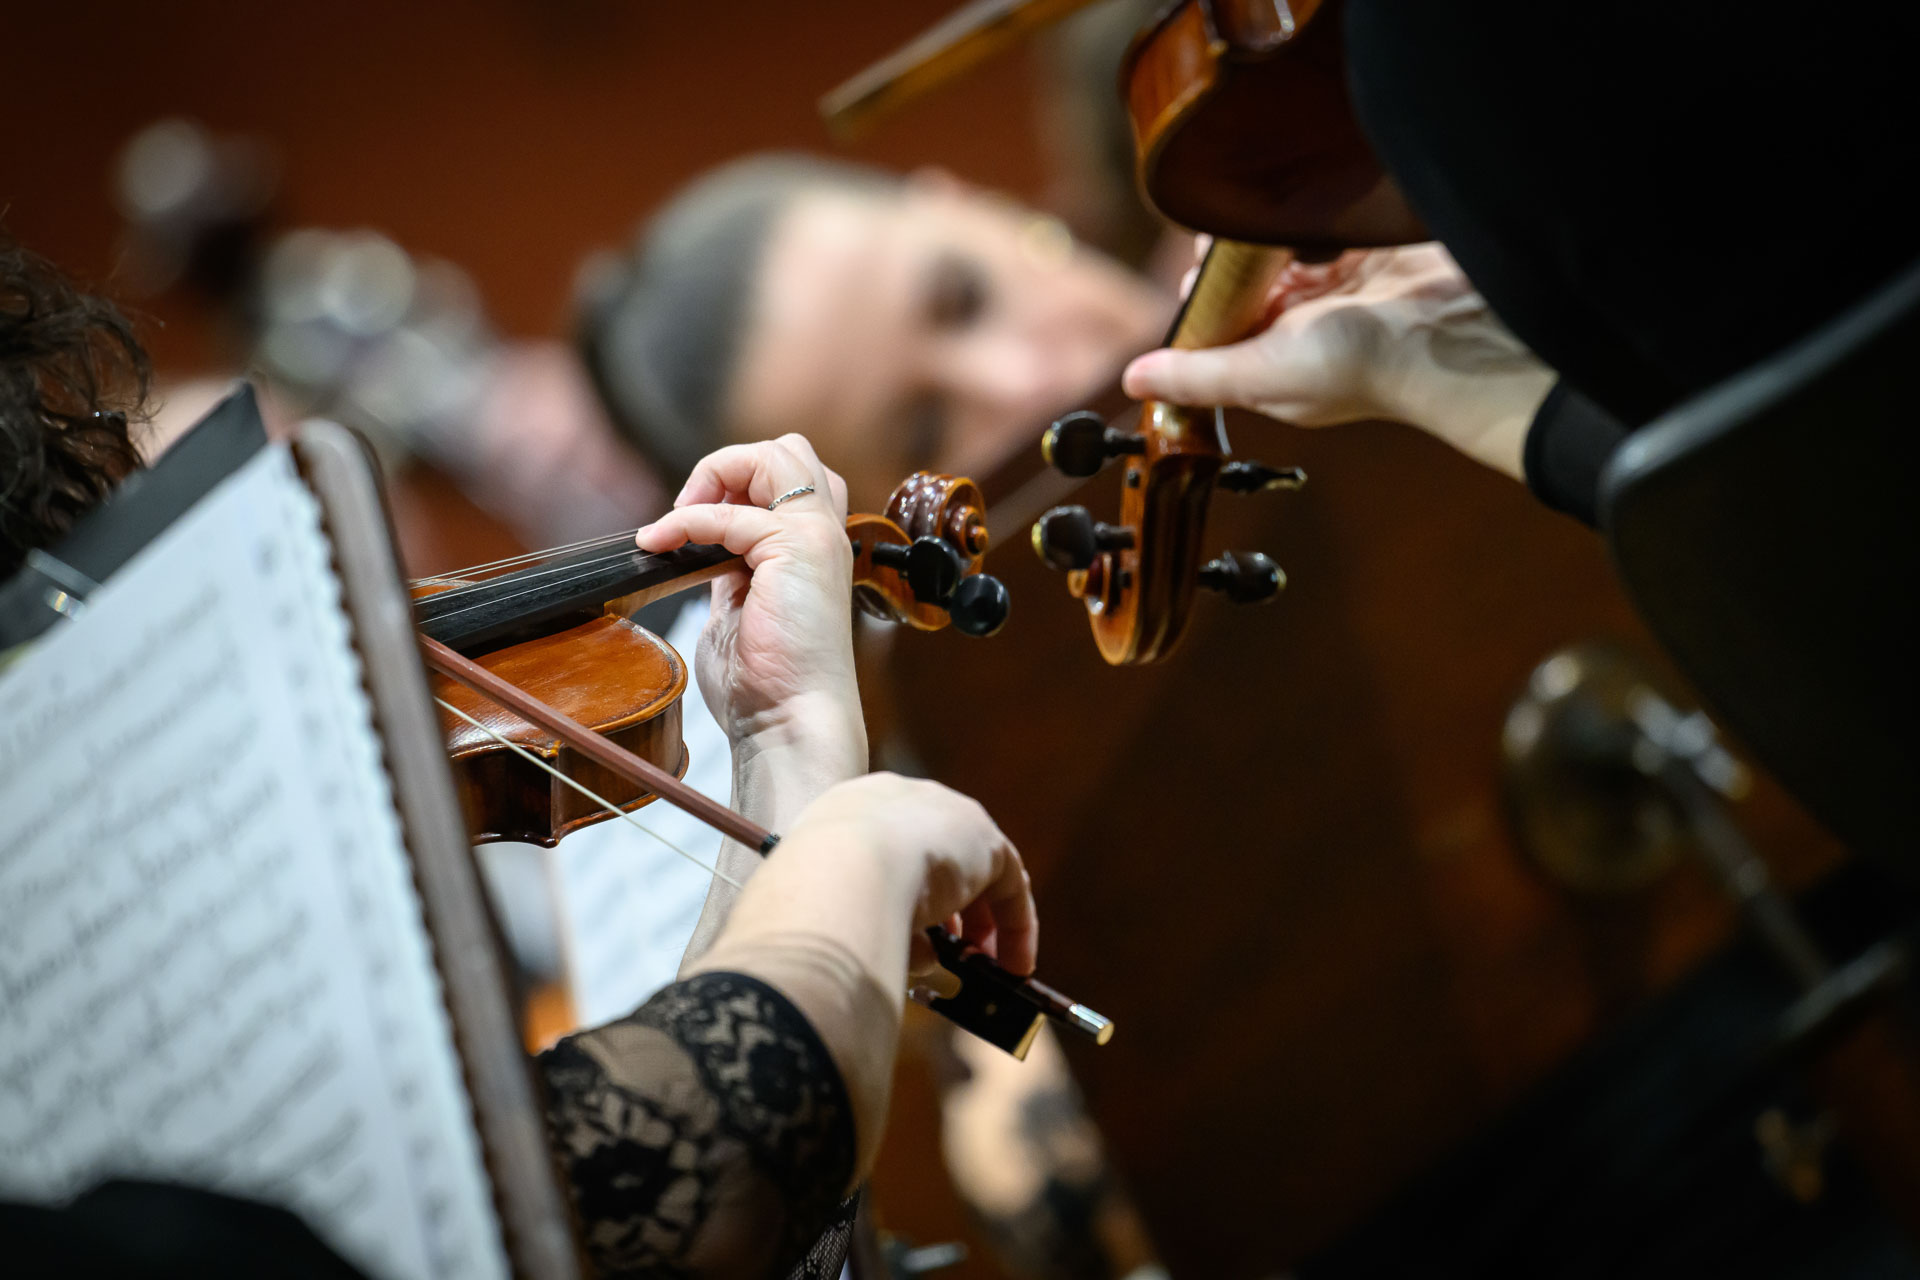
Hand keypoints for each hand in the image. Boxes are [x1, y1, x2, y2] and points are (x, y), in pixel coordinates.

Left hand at [635, 435, 859, 750]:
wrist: (788, 722)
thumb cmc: (765, 686)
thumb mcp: (736, 612)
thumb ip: (727, 573)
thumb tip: (695, 550)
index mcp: (814, 552)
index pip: (788, 481)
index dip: (736, 486)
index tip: (689, 523)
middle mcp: (825, 537)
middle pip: (792, 452)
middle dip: (733, 465)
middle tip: (691, 507)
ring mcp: (817, 539)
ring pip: (780, 454)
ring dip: (719, 473)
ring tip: (681, 514)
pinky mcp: (797, 550)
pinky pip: (731, 513)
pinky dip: (686, 522)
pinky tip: (659, 543)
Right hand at [691, 771, 1036, 1184]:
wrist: (839, 873)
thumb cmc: (797, 899)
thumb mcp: (793, 915)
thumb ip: (785, 934)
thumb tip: (710, 981)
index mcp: (843, 810)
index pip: (881, 849)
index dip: (895, 896)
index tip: (906, 936)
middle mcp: (894, 800)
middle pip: (930, 858)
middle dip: (942, 913)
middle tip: (951, 959)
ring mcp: (941, 816)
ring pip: (970, 875)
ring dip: (976, 927)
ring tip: (976, 973)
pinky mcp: (982, 841)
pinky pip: (1009, 883)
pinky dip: (1015, 927)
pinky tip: (1014, 969)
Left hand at [1121, 242, 1555, 479]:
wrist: (1453, 329)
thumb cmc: (1363, 365)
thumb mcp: (1263, 373)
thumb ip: (1198, 375)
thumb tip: (1130, 379)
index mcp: (1274, 372)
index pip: (1219, 337)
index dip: (1201, 308)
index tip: (1194, 279)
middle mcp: (1302, 337)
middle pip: (1246, 292)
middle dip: (1227, 266)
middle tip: (1223, 244)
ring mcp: (1337, 296)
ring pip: (1280, 258)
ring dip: (1261, 240)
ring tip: (1252, 221)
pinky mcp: (1367, 259)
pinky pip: (1322, 233)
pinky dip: (1305, 222)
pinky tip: (1297, 210)